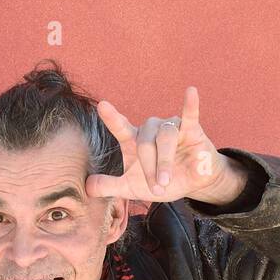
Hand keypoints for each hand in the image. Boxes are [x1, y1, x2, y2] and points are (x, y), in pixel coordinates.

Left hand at [85, 87, 246, 205]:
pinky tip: (191, 92)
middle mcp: (151, 130)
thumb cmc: (160, 181)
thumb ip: (109, 186)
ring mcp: (171, 128)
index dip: (112, 117)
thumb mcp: (132, 188)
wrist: (191, 183)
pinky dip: (191, 105)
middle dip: (149, 169)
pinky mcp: (192, 129)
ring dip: (165, 162)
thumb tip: (86, 187)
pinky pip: (190, 115)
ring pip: (165, 138)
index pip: (121, 127)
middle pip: (145, 144)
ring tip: (167, 181)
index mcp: (134, 141)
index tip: (103, 106)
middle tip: (157, 188)